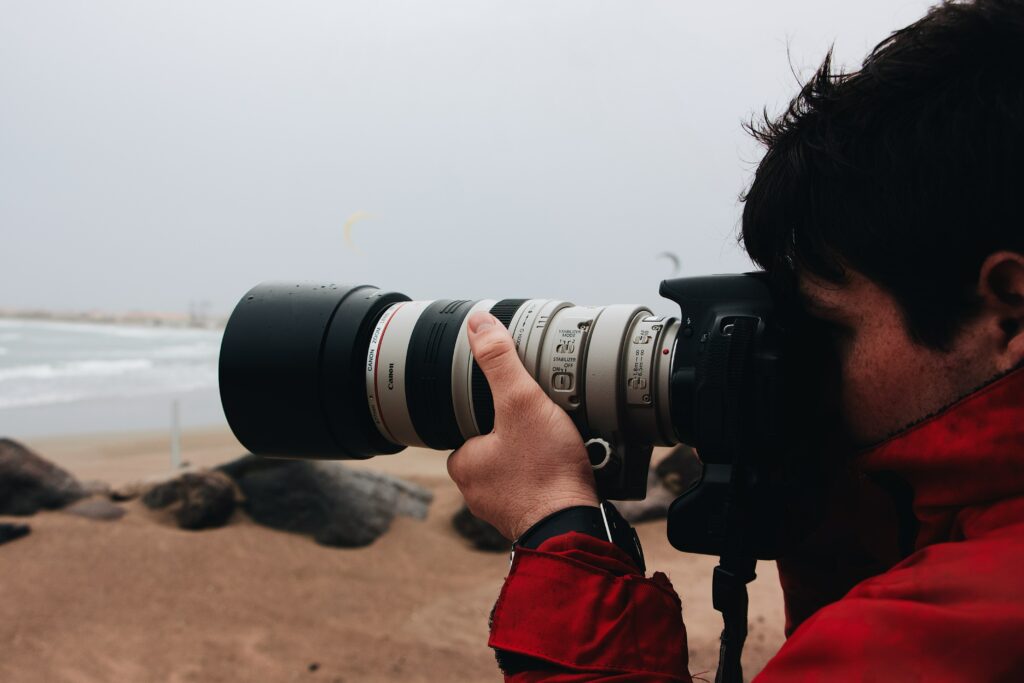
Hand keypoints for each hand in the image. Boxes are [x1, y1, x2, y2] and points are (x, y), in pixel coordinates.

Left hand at [446, 311, 598, 539]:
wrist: (576, 529)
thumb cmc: (546, 473)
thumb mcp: (521, 402)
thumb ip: (500, 362)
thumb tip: (478, 324)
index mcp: (463, 464)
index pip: (469, 423)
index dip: (493, 408)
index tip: (516, 404)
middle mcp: (477, 492)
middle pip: (497, 444)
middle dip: (521, 433)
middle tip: (545, 424)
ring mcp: (505, 509)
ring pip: (518, 469)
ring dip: (538, 457)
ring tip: (560, 445)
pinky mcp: (531, 521)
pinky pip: (538, 490)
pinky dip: (552, 478)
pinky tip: (569, 469)